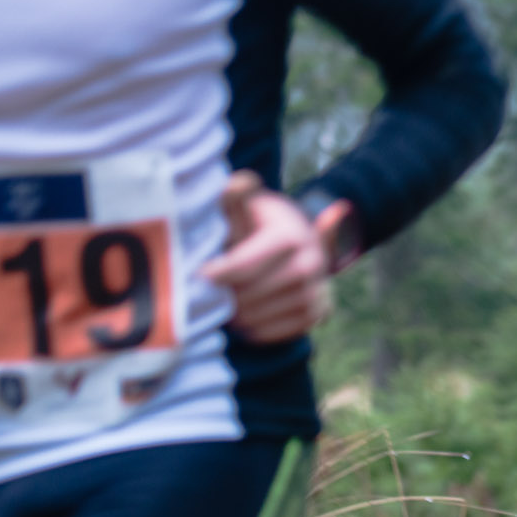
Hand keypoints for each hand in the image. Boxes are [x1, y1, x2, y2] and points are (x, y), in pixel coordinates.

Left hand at [200, 170, 333, 343]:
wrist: (300, 240)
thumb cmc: (259, 224)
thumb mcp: (247, 208)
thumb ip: (235, 198)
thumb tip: (237, 183)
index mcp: (291, 237)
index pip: (244, 267)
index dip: (216, 274)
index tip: (197, 275)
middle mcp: (311, 265)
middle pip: (247, 297)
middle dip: (224, 295)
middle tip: (207, 290)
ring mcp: (317, 291)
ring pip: (257, 319)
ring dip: (235, 314)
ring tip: (225, 300)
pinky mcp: (318, 314)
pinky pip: (272, 334)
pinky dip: (252, 329)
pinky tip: (244, 314)